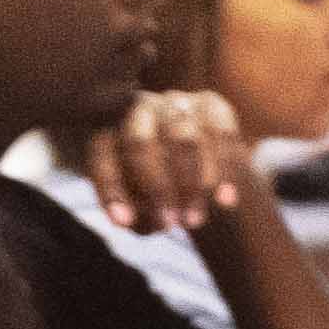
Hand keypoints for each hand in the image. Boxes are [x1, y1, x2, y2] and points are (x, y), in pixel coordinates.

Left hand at [82, 87, 256, 235]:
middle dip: (157, 187)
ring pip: (184, 139)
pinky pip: (220, 134)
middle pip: (140, 142)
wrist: (199, 170)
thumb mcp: (141, 209)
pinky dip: (226, 171)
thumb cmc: (159, 195)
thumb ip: (135, 216)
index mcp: (107, 130)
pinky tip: (226, 201)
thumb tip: (130, 221)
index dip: (111, 189)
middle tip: (171, 225)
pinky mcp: (211, 104)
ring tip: (195, 220)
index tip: (123, 223)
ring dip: (191, 184)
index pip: (102, 156)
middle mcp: (136, 109)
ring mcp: (175, 102)